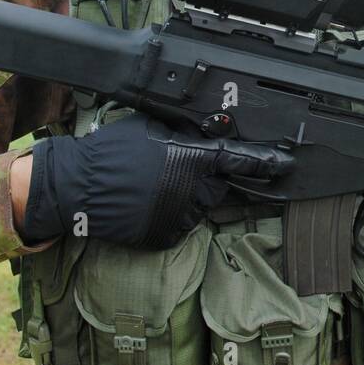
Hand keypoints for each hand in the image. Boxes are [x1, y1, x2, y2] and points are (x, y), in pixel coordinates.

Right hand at [22, 111, 292, 247]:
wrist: (77, 188)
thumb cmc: (112, 151)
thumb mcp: (151, 127)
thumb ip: (185, 131)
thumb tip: (211, 127)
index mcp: (192, 159)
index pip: (239, 160)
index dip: (265, 162)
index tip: (286, 164)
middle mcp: (193, 190)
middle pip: (217, 183)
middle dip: (205, 176)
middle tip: (171, 168)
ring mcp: (180, 217)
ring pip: (200, 205)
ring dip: (188, 195)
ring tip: (153, 185)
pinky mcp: (167, 237)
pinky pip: (181, 224)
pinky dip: (172, 214)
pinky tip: (147, 203)